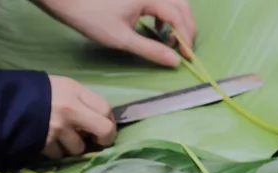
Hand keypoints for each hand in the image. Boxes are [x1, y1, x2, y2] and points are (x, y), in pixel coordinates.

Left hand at [35, 0, 195, 66]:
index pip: (178, 17)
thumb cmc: (90, 17)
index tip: (187, 56)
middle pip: (182, 5)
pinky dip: (166, 13)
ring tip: (171, 39)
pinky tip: (157, 26)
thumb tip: (175, 61)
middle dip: (187, 28)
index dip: (186, 38)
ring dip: (178, 20)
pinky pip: (162, 0)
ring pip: (174, 1)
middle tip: (185, 49)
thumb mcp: (122, 39)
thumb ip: (151, 50)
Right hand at [43, 76, 116, 158]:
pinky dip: (55, 150)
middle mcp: (70, 109)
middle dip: (103, 139)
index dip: (109, 121)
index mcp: (74, 90)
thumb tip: (102, 119)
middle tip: (96, 141)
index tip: (104, 127)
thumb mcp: (61, 87)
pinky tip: (47, 140)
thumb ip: (82, 100)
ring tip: (60, 136)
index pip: (106, 109)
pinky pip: (59, 154)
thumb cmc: (35, 92)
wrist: (2, 101)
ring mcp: (58, 127)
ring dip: (72, 146)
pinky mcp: (45, 142)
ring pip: (79, 147)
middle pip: (104, 130)